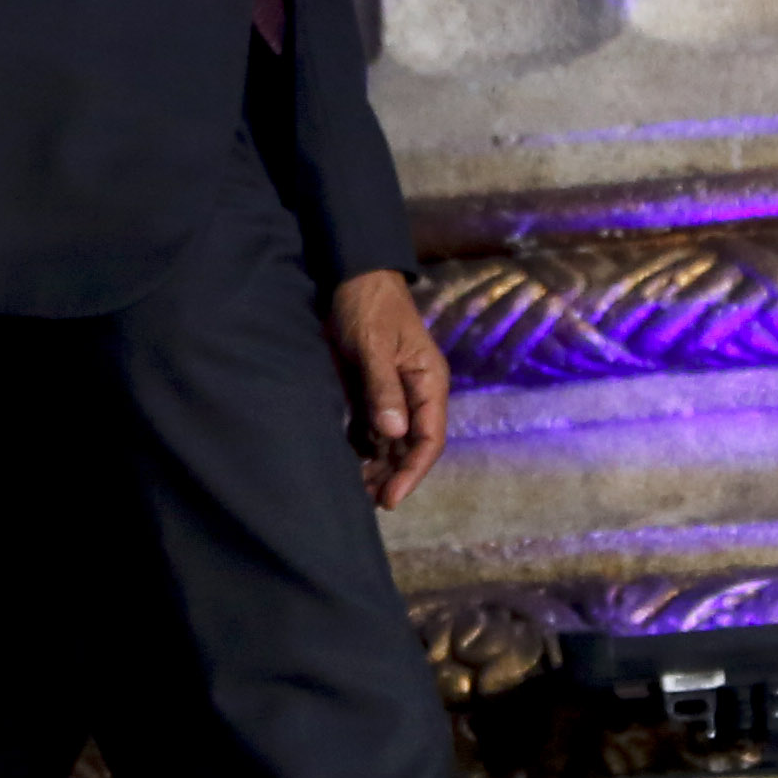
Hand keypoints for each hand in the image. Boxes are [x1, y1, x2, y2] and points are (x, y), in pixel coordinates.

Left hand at [326, 270, 449, 510]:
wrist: (352, 276)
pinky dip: (362, 448)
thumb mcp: (374, 346)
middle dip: (393, 475)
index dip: (412, 472)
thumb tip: (394, 432)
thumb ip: (383, 388)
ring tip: (356, 491)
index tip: (390, 497)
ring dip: (378, 466)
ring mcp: (393, 393)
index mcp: (428, 383)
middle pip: (411, 446)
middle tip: (368, 501)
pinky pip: (372, 429)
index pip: (429, 439)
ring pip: (392, 441)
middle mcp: (415, 394)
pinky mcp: (371, 391)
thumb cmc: (369, 306)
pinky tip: (348, 463)